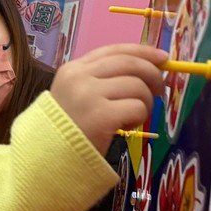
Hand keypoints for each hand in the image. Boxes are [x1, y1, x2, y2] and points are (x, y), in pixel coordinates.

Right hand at [50, 44, 166, 152]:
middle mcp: (79, 78)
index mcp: (72, 70)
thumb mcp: (77, 95)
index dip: (142, 52)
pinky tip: (125, 127)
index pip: (114, 51)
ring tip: (131, 117)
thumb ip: (104, 79)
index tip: (163, 58)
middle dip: (153, 75)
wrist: (48, 159)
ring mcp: (89, 96)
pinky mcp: (101, 116)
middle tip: (159, 91)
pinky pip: (137, 108)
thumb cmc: (67, 129)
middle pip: (129, 64)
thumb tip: (150, 66)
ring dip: (144, 103)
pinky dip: (139, 118)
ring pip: (137, 86)